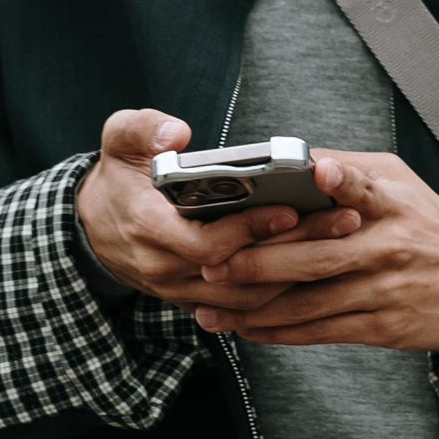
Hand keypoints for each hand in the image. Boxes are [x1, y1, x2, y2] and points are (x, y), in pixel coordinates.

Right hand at [75, 110, 362, 313]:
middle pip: (240, 272)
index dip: (249, 230)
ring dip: (297, 277)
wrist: (94, 226)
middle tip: (344, 220)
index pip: (205, 242)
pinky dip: (282, 294)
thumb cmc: (119, 177)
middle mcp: (164, 267)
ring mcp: (180, 289)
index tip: (290, 208)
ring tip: (343, 244)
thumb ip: (144, 129)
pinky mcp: (195, 299)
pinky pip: (243, 308)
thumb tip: (179, 133)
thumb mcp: (119, 140)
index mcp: (148, 227)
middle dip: (295, 249)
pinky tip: (320, 270)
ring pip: (248, 300)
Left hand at [193, 151, 438, 348]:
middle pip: (318, 257)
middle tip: (215, 264)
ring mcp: (383, 289)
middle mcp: (388, 246)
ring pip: (311, 300)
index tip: (320, 172)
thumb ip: (351, 171)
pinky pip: (321, 331)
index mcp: (393, 204)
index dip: (343, 181)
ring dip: (256, 306)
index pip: (366, 188)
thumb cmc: (430, 227)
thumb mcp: (402, 184)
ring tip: (213, 304)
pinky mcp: (381, 326)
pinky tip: (248, 328)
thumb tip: (298, 160)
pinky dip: (280, 332)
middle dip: (260, 262)